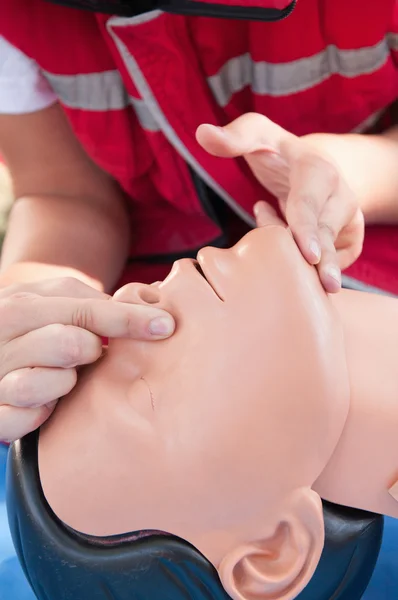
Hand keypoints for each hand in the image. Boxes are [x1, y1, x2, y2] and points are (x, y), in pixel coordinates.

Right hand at [0, 277, 174, 441]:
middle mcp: (2, 337)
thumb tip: (151, 310)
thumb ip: (91, 304)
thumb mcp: (52, 304)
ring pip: (42, 383)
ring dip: (61, 384)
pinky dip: (37, 416)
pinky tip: (44, 408)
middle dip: (89, 351)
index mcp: (21, 304)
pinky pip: (21, 421)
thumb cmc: (30, 330)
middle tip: (87, 354)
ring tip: (60, 380)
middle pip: (70, 344)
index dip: (129, 318)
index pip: (84, 309)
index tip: (166, 326)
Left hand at [196, 113, 363, 292]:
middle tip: (323, 286)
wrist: (312, 167)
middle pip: (323, 234)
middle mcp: (340, 193)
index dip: (307, 228)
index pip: (309, 203)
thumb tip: (203, 134)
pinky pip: (335, 259)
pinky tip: (292, 245)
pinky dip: (312, 262)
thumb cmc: (278, 153)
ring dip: (302, 258)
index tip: (309, 255)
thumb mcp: (258, 135)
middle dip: (321, 261)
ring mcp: (349, 217)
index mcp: (317, 169)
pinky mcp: (351, 237)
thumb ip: (234, 137)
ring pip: (328, 250)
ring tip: (272, 226)